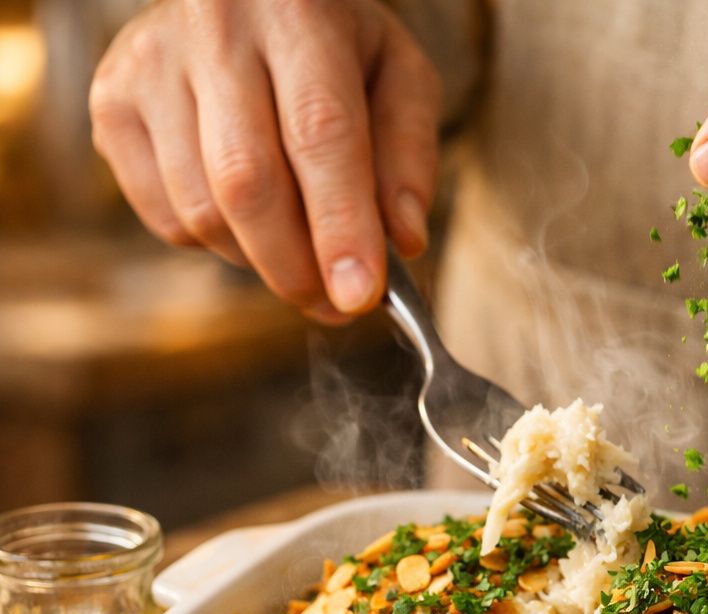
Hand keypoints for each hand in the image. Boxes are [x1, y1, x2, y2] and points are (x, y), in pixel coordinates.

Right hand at [90, 0, 441, 320]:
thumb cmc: (333, 42)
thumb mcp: (398, 75)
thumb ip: (409, 155)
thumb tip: (404, 241)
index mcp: (298, 14)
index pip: (319, 134)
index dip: (340, 225)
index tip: (360, 296)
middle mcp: (212, 29)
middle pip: (248, 182)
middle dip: (297, 265)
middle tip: (336, 305)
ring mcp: (149, 65)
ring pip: (202, 209)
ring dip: (259, 259)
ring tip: (299, 248)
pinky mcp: (111, 102)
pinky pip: (165, 215)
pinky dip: (215, 241)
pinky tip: (245, 214)